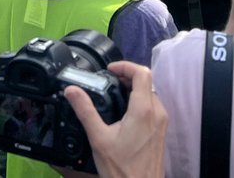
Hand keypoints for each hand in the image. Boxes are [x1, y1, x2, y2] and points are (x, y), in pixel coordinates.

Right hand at [61, 62, 166, 177]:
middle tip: (109, 81)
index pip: (142, 73)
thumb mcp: (98, 137)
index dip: (125, 65)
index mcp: (143, 110)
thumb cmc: (122, 169)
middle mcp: (157, 113)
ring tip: (114, 95)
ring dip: (133, 89)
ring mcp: (161, 122)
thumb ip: (85, 110)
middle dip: (127, 76)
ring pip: (150, 93)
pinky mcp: (161, 130)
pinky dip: (139, 101)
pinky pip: (153, 106)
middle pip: (146, 81)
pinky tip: (124, 112)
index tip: (110, 70)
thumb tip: (72, 90)